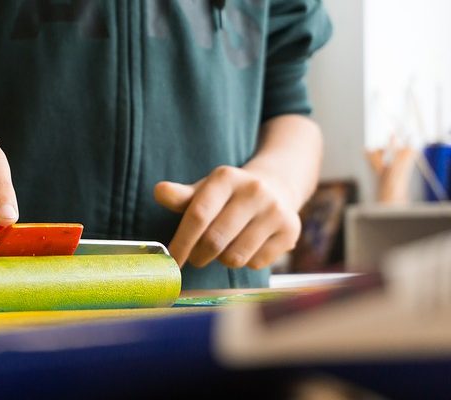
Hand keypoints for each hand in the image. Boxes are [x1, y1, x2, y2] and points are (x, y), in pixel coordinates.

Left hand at [154, 165, 300, 268]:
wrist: (276, 188)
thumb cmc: (228, 196)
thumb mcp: (204, 191)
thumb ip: (181, 197)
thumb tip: (159, 191)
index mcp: (226, 177)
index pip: (198, 215)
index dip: (181, 243)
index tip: (172, 261)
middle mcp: (254, 190)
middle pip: (214, 240)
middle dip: (199, 256)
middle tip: (196, 258)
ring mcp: (275, 210)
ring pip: (235, 256)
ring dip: (222, 260)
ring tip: (224, 247)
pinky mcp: (290, 230)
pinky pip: (256, 263)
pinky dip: (246, 262)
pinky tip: (248, 246)